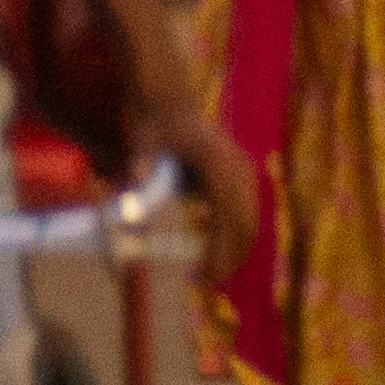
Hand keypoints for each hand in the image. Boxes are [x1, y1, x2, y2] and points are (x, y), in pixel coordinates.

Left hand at [146, 104, 261, 283]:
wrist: (167, 100)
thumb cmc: (151, 123)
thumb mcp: (140, 141)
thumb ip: (140, 164)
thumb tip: (134, 188)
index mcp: (219, 163)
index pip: (226, 216)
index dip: (219, 250)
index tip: (204, 275)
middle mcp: (239, 168)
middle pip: (245, 224)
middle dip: (230, 257)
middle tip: (205, 284)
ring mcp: (245, 171)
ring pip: (250, 222)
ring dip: (235, 250)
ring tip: (210, 275)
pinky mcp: (243, 176)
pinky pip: (246, 213)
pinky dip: (235, 236)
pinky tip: (216, 254)